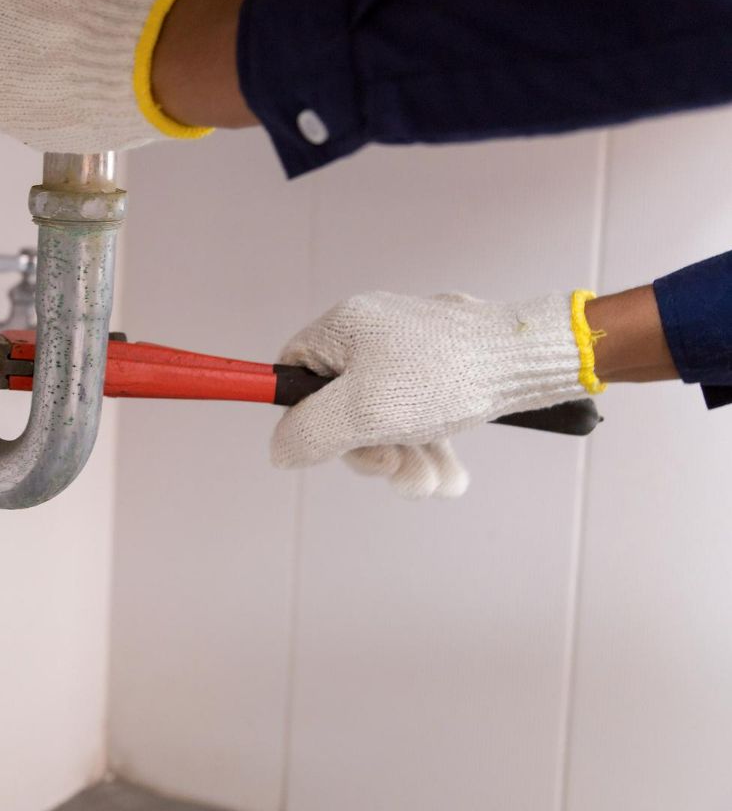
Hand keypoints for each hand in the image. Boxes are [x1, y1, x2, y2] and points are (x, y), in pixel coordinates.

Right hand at [270, 292, 590, 497]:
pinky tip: (452, 476)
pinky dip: (433, 453)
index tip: (323, 447)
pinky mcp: (442, 376)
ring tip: (433, 481)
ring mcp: (409, 358)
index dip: (303, 418)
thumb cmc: (447, 375)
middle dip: (372, 453)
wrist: (531, 362)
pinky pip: (420, 423)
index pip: (293, 375)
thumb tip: (279, 450)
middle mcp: (371, 338)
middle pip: (341, 412)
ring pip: (386, 426)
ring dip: (408, 464)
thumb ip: (309, 433)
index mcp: (341, 330)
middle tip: (397, 466)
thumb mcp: (363, 411)